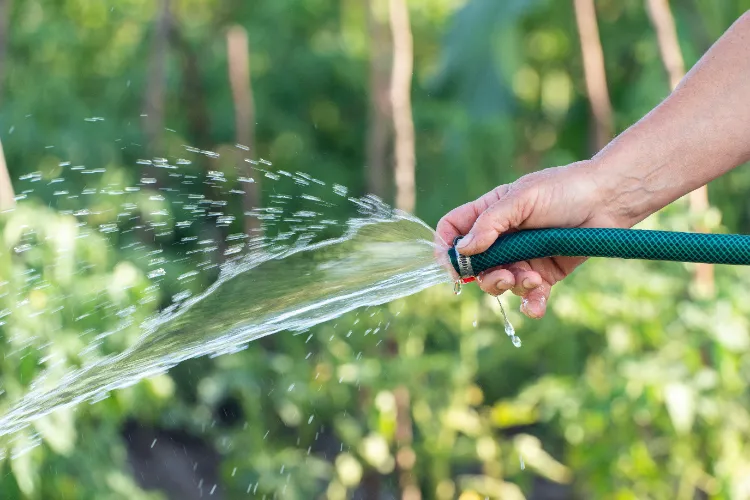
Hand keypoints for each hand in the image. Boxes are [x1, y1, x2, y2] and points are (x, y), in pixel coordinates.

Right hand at [436, 160, 629, 317]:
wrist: (608, 201)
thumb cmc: (564, 190)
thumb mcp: (522, 199)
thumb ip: (490, 224)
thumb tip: (464, 250)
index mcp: (490, 213)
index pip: (454, 230)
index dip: (447, 248)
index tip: (453, 266)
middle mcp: (503, 238)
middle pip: (476, 266)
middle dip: (486, 277)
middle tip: (505, 277)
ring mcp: (523, 257)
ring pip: (501, 283)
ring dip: (514, 286)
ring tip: (534, 279)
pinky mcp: (546, 274)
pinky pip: (530, 296)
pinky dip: (531, 304)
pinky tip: (536, 306)